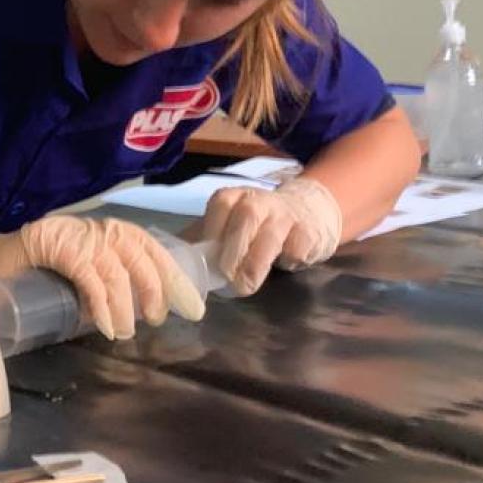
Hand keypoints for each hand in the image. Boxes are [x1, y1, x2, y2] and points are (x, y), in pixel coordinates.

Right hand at [0, 215, 205, 339]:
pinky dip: (101, 302)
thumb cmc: (36, 277)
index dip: (174, 275)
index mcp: (108, 232)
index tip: (191, 306)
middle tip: (157, 320)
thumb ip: (110, 285)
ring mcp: (74, 234)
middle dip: (156, 289)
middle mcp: (95, 227)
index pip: (152, 248)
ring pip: (115, 268)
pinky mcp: (53, 244)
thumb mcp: (83, 278)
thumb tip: (144, 312)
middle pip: (140, 254)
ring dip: (126, 303)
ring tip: (126, 330)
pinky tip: (106, 325)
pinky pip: (88, 274)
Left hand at [203, 177, 342, 295]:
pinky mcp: (309, 232)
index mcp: (236, 197)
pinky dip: (288, 261)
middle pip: (246, 216)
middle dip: (234, 249)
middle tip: (226, 277)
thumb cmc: (259, 225)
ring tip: (246, 285)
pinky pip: (297, 247)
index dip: (212, 229)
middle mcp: (261, 201)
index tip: (206, 256)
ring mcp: (287, 215)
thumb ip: (205, 239)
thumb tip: (174, 260)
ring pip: (271, 234)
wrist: (309, 211)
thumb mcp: (232, 224)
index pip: (221, 203)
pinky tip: (282, 266)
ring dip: (256, 262)